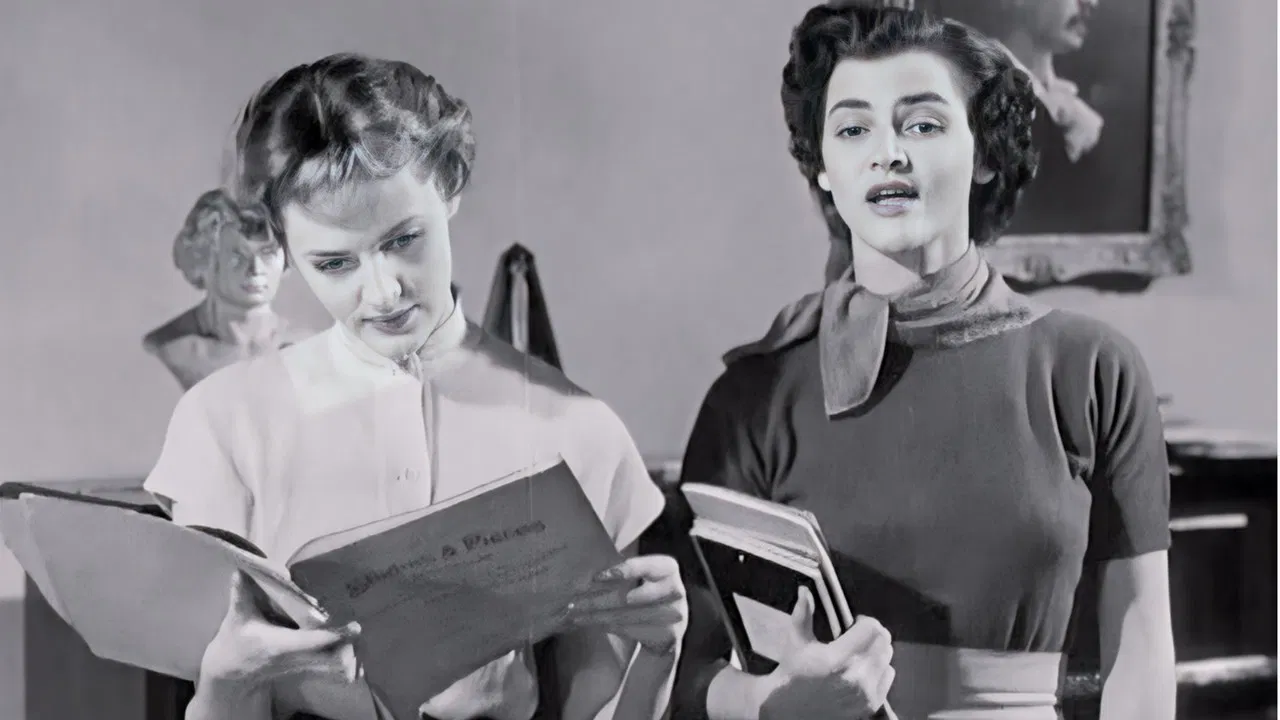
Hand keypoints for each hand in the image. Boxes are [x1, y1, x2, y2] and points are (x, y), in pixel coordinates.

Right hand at [199, 571, 361, 693]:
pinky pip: (332, 669)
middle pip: (332, 658)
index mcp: (280, 645)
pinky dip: (345, 658)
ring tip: (360, 633)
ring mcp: (302, 667)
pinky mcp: (306, 669)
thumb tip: (241, 570)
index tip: (355, 627)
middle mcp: (295, 658)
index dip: (335, 635)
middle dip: (350, 646)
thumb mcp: (236, 618)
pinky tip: (353, 643)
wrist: (232, 673)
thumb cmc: (235, 641)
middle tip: (362, 625)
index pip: (313, 641)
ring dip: (350, 653)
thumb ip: (241, 594)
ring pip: (335, 667)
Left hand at [565, 554, 687, 654]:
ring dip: (596, 616)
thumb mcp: (641, 578)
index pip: (645, 567)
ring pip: (625, 616)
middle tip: (573, 602)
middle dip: (596, 600)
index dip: (622, 571)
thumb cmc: (647, 594)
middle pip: (628, 597)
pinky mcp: (667, 635)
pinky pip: (629, 630)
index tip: (596, 577)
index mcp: (668, 568)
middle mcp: (676, 590)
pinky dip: (607, 626)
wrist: (667, 629)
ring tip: (575, 615)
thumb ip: (622, 573)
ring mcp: (674, 614)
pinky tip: (592, 623)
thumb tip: (585, 575)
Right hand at [758, 587, 894, 719]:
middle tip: (857, 635)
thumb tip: (805, 590)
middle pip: (883, 642)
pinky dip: (879, 669)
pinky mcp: (871, 705)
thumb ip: (802, 614)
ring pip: (887, 658)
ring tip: (859, 652)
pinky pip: (888, 676)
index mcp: (836, 659)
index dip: (864, 621)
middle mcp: (855, 677)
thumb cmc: (793, 672)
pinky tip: (862, 669)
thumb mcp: (795, 641)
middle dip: (872, 634)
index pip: (871, 629)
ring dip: (877, 650)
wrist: (790, 709)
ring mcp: (865, 694)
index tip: (853, 622)